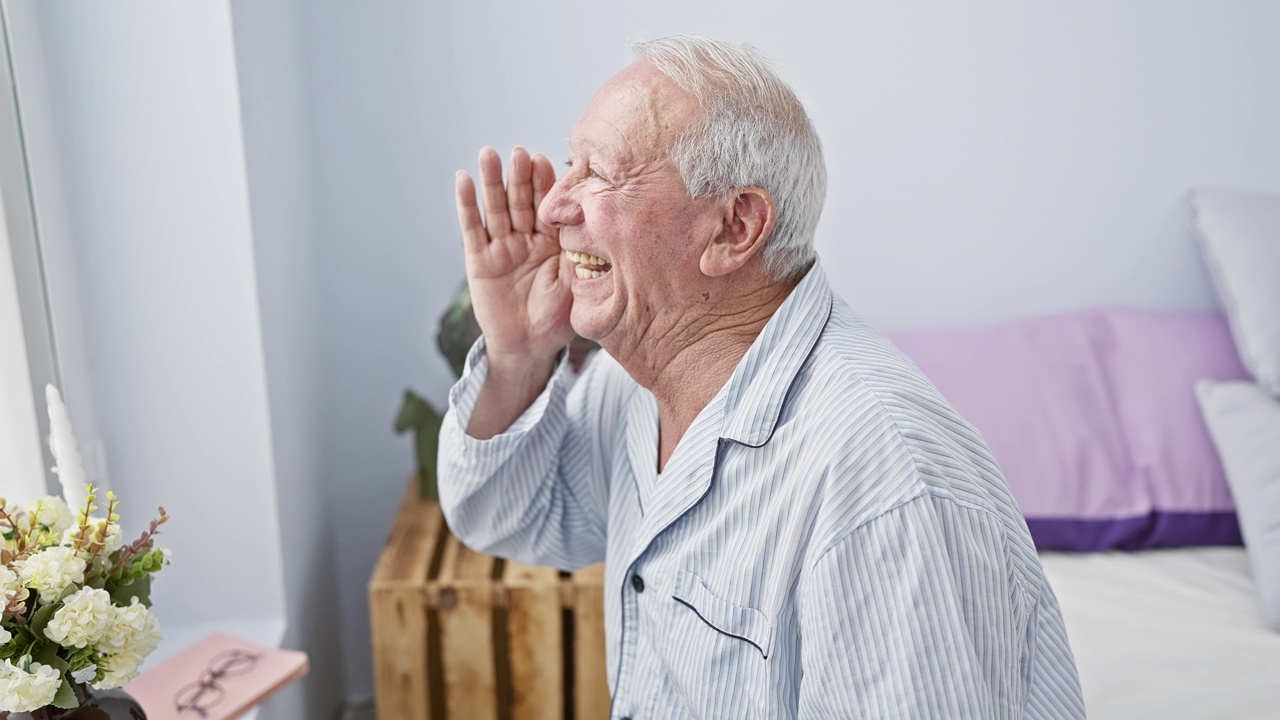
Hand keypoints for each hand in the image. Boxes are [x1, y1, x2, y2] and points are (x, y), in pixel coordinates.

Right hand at [455, 146, 574, 367]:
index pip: (549, 206)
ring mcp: (502, 246)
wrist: (529, 348)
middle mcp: (527, 238)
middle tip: (518, 152)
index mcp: (553, 241)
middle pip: (522, 201)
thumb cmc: (557, 319)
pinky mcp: (479, 258)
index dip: (546, 184)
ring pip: (497, 208)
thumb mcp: (576, 284)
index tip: (544, 160)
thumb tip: (591, 221)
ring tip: (488, 155)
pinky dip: (467, 205)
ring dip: (491, 181)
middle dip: (520, 176)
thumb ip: (579, 254)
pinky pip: (473, 228)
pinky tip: (463, 180)